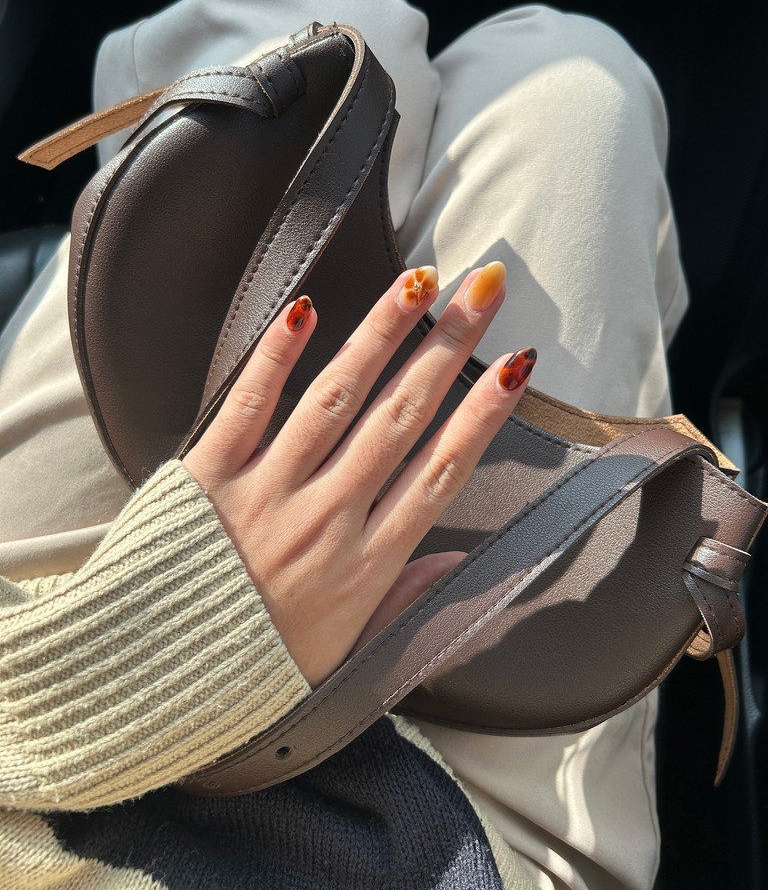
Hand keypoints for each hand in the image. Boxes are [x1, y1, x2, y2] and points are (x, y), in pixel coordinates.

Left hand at [183, 261, 535, 686]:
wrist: (158, 684)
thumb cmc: (258, 670)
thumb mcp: (350, 654)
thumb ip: (409, 601)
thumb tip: (460, 560)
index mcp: (365, 564)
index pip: (439, 472)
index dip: (482, 414)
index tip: (514, 366)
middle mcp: (325, 518)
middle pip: (400, 417)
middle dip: (447, 347)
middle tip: (483, 289)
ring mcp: (266, 493)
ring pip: (335, 398)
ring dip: (380, 334)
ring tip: (416, 283)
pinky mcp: (208, 477)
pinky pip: (247, 406)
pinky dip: (275, 357)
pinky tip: (305, 310)